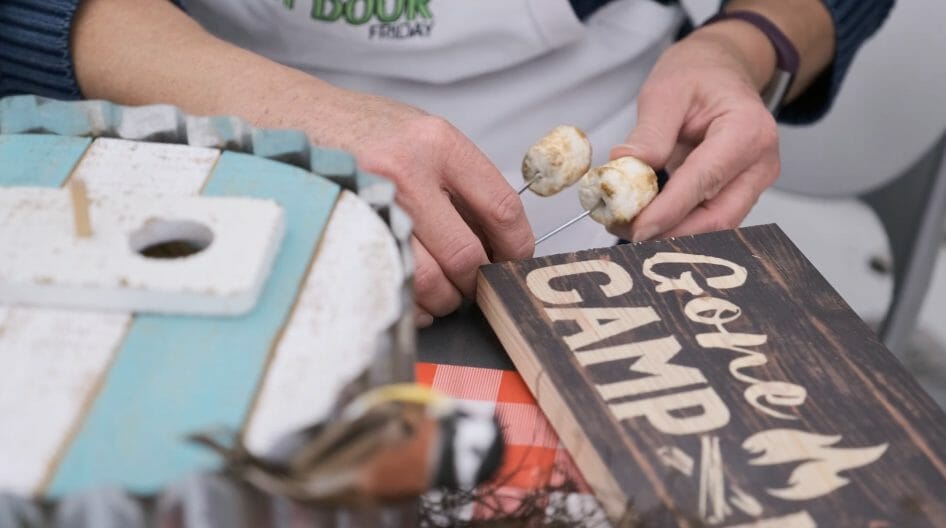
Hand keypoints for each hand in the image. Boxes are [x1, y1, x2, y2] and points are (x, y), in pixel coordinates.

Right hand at [72, 0, 533, 327]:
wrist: (276, 116)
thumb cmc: (353, 129)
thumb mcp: (416, 134)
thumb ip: (458, 179)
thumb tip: (495, 238)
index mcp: (437, 143)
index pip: (499, 207)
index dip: (514, 248)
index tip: (514, 264)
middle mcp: (406, 171)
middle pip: (466, 256)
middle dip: (475, 283)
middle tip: (472, 287)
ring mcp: (369, 204)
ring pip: (428, 281)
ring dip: (442, 299)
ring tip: (439, 291)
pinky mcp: (341, 232)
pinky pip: (387, 286)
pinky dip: (406, 302)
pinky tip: (405, 288)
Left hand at [610, 22, 780, 241]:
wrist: (720, 69)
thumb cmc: (699, 74)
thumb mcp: (665, 91)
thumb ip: (649, 134)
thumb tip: (625, 170)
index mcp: (747, 130)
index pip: (705, 181)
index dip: (669, 211)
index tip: (635, 227)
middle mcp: (760, 163)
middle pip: (718, 218)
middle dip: (669, 232)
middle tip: (624, 230)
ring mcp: (753, 182)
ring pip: (714, 225)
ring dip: (670, 232)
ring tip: (628, 223)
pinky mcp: (739, 193)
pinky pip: (708, 218)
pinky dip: (676, 224)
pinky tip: (646, 218)